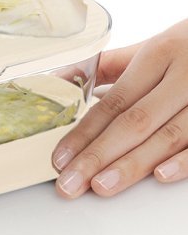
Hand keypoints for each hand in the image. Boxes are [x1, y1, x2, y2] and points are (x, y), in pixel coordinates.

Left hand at [51, 19, 187, 197]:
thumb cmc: (186, 48)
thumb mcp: (149, 49)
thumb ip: (106, 65)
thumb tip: (59, 81)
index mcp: (158, 55)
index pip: (114, 101)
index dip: (84, 132)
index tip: (60, 156)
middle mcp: (183, 77)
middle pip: (134, 122)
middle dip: (97, 156)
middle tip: (70, 182)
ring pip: (167, 137)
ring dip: (131, 166)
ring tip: (100, 186)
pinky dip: (183, 161)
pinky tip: (159, 176)